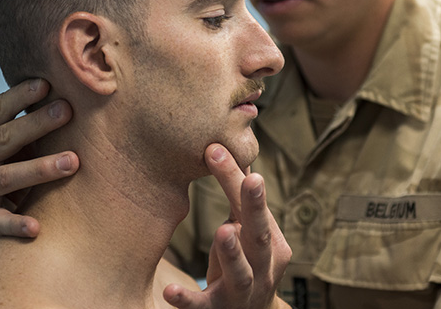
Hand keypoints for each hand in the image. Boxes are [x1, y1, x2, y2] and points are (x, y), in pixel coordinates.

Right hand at [0, 78, 77, 267]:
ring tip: (73, 162)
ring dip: (40, 169)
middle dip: (36, 124)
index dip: (20, 96)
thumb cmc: (6, 166)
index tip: (47, 84)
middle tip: (67, 111)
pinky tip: (37, 227)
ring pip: (5, 178)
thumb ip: (26, 121)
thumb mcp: (8, 143)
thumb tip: (69, 88)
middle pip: (3, 139)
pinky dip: (17, 224)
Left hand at [163, 144, 291, 308]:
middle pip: (259, 235)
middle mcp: (263, 267)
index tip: (216, 150)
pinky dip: (188, 298)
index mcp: (270, 243)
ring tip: (223, 232)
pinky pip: (201, 306)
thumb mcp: (246, 232)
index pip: (255, 207)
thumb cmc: (245, 265)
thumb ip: (239, 198)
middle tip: (252, 180)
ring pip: (241, 273)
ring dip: (232, 253)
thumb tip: (229, 147)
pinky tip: (170, 291)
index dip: (238, 180)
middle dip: (255, 207)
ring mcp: (242, 292)